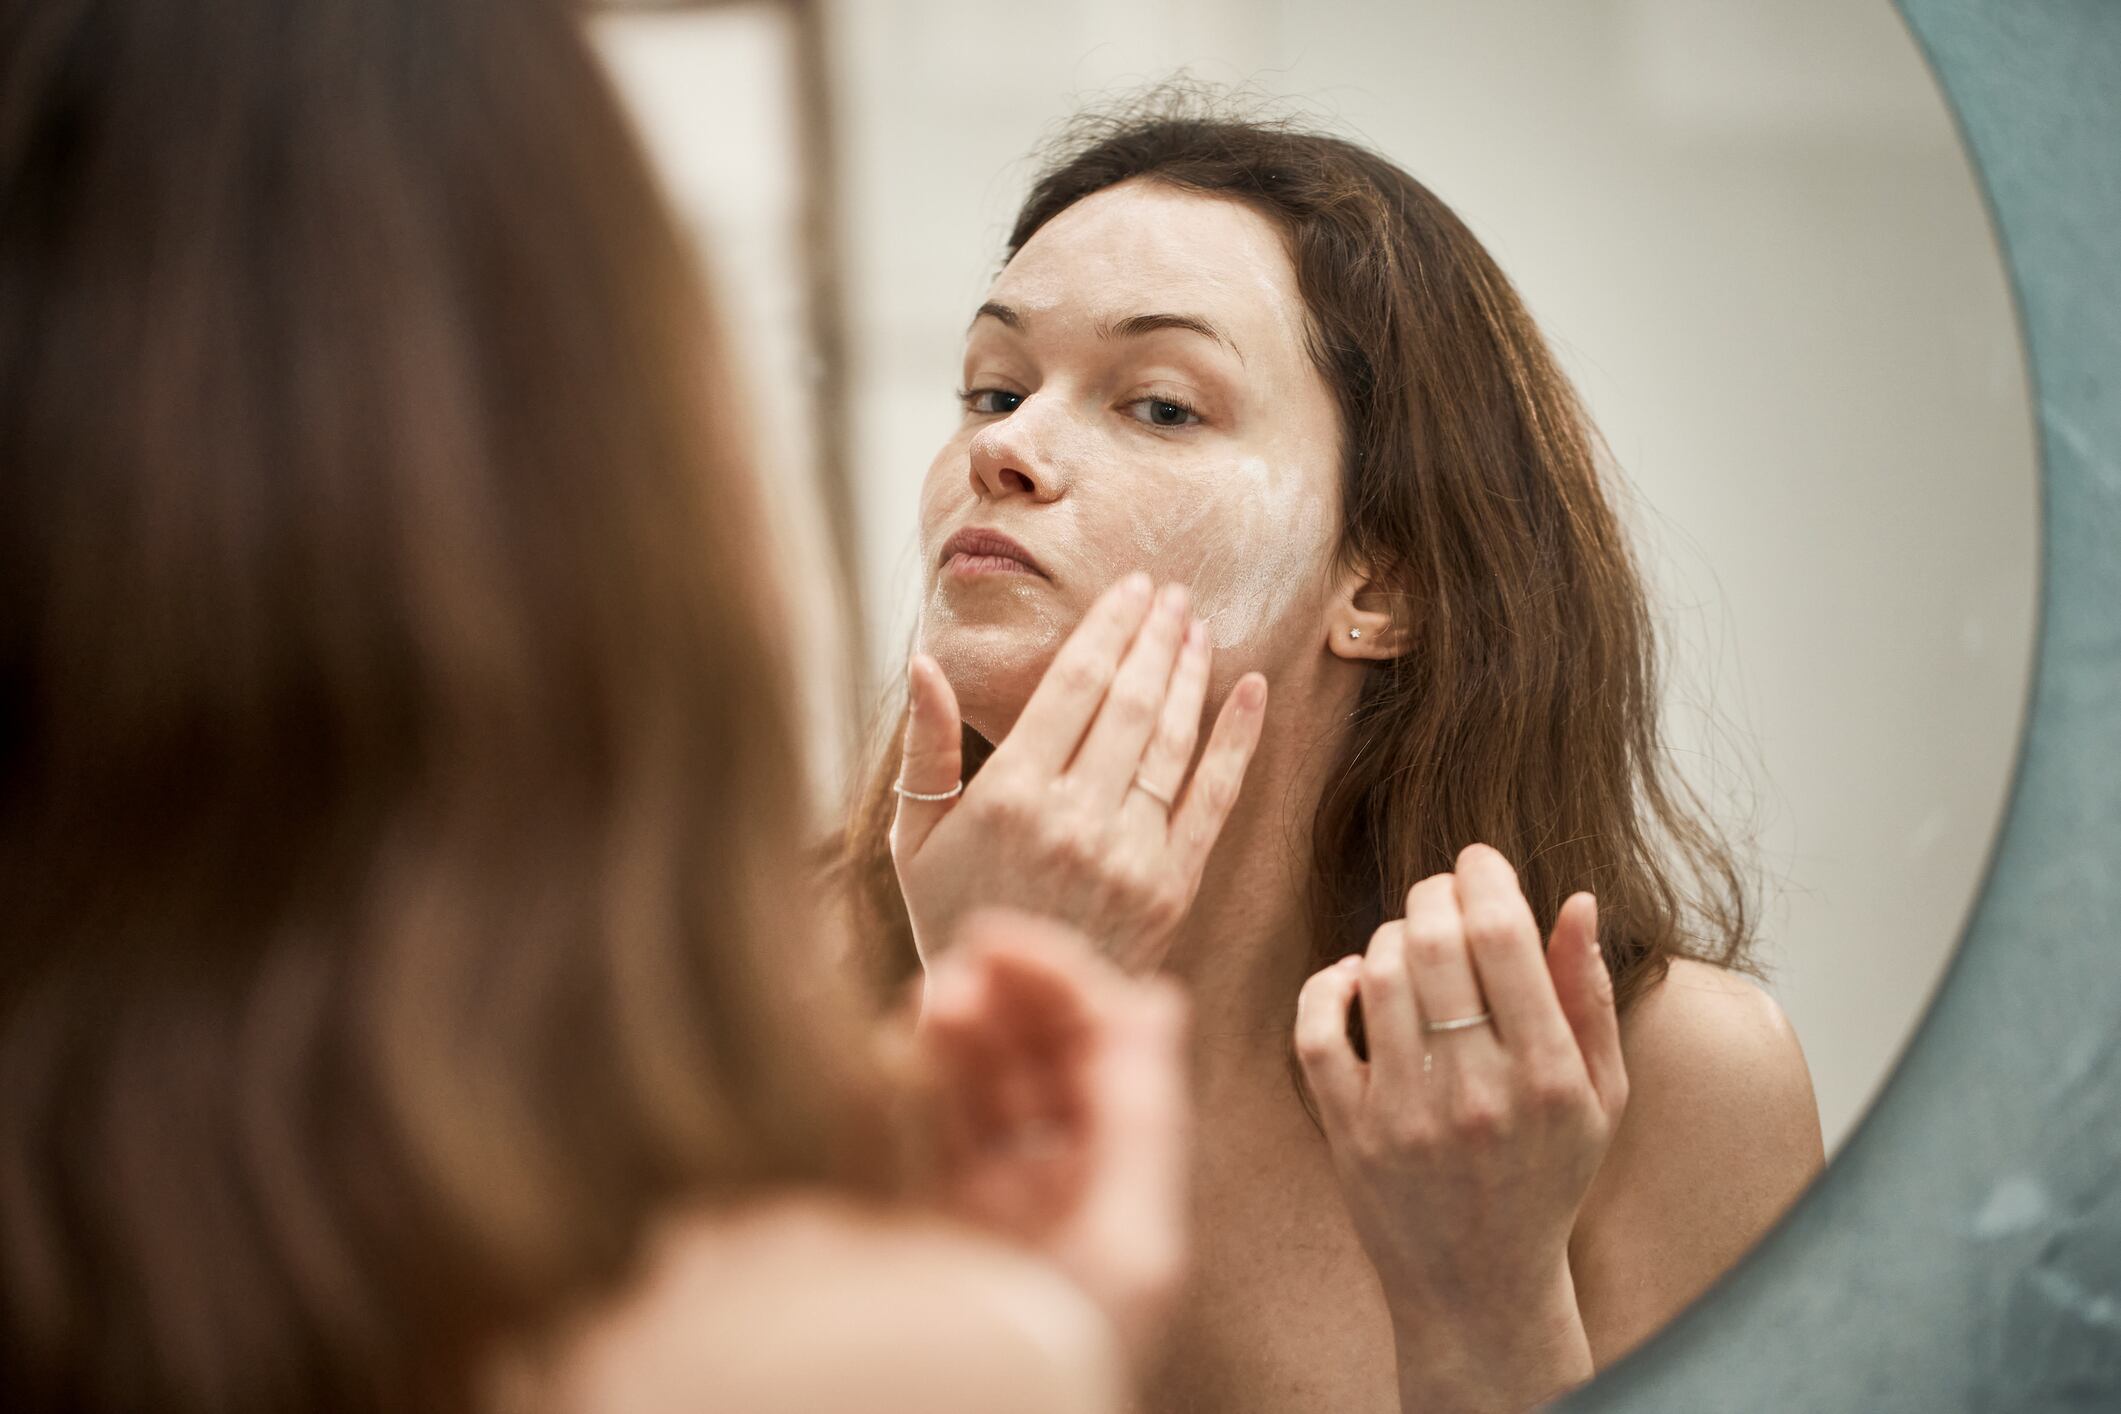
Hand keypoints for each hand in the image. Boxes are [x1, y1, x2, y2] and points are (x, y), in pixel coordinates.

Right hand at [892, 572, 1266, 972]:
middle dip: (1155, 636)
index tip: (1131, 589)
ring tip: (1199, 626)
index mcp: (1008, 798)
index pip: (1072, 687)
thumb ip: (926, 750)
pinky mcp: (1170, 885)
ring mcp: (1128, 853)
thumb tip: (923, 661)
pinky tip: (1252, 690)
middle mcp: (1073, 819)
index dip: (1108, 628)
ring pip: (1171, 740)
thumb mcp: (915, 839)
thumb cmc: (954, 916)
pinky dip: (1237, 740)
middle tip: (1173, 592)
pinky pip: (1213, 798)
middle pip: (1129, 702)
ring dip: (1190, 673)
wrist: (1013, 1012)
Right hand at [910, 909, 1192, 1370]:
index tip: (998, 940)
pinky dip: (889, 1081)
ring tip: (931, 1005)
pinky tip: (886, 1056)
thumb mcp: (1128, 1242)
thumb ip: (1141, 1116)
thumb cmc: (1065, 1356)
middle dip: (1000, 1002)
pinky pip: (892, 1130)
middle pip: (1026, 1059)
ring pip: (959, 1084)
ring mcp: (967, 1204)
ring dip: (949, 1032)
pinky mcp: (897, 1225)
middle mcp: (1042, 1186)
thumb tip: (1158, 996)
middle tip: (961, 973)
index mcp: (1110, 1185)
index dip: (1058, 984)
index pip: (1095, 1054)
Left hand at [1293, 844, 1627, 1411]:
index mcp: (1548, 1077)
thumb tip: (1577, 900)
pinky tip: (1355, 978)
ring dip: (1390, 935)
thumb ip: (1589, 996)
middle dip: (1434, 892)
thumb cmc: (1546, 1178)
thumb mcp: (1599, 1096)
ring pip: (1379, 974)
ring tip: (1409, 941)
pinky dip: (1329, 985)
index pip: (1502, 936)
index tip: (1478, 861)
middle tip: (1440, 890)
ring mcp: (1405, 1115)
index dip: (1483, 876)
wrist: (1480, 1286)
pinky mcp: (1348, 1133)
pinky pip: (1317, 1029)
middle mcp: (1477, 1094)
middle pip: (1435, 942)